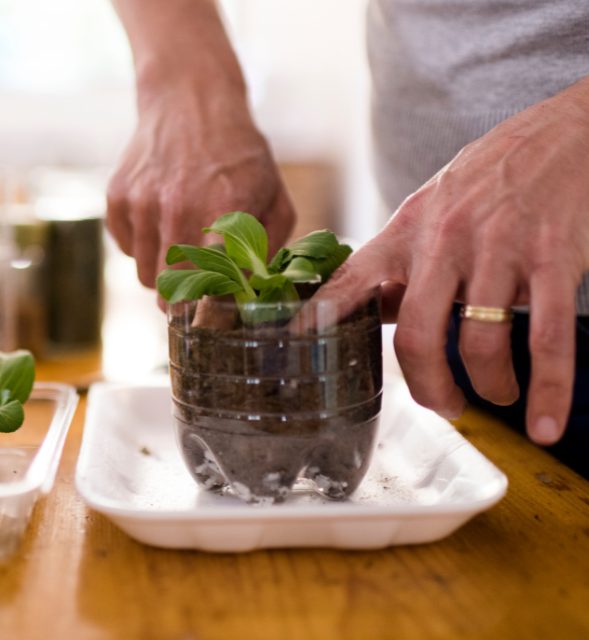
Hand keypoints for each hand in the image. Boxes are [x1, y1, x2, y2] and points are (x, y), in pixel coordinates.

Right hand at [107, 87, 295, 289]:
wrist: (188, 100)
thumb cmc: (238, 153)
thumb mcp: (272, 193)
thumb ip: (269, 247)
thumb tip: (256, 292)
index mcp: (226, 209)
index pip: (213, 284)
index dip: (212, 309)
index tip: (216, 314)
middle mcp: (179, 207)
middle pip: (172, 291)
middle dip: (184, 302)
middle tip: (195, 296)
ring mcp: (143, 202)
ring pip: (145, 276)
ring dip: (162, 273)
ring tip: (180, 246)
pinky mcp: (117, 197)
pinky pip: (126, 249)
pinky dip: (141, 247)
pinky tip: (159, 222)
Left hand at [316, 77, 588, 444]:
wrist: (563, 130)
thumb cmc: (489, 176)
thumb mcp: (429, 209)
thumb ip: (400, 262)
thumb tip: (372, 311)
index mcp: (405, 231)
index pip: (348, 281)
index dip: (318, 320)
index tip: (296, 353)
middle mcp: (443, 240)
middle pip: (415, 334)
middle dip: (428, 385)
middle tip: (443, 405)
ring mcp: (497, 249)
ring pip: (478, 343)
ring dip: (489, 387)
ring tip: (498, 394)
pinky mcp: (552, 257)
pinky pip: (548, 337)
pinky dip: (550, 390)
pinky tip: (545, 423)